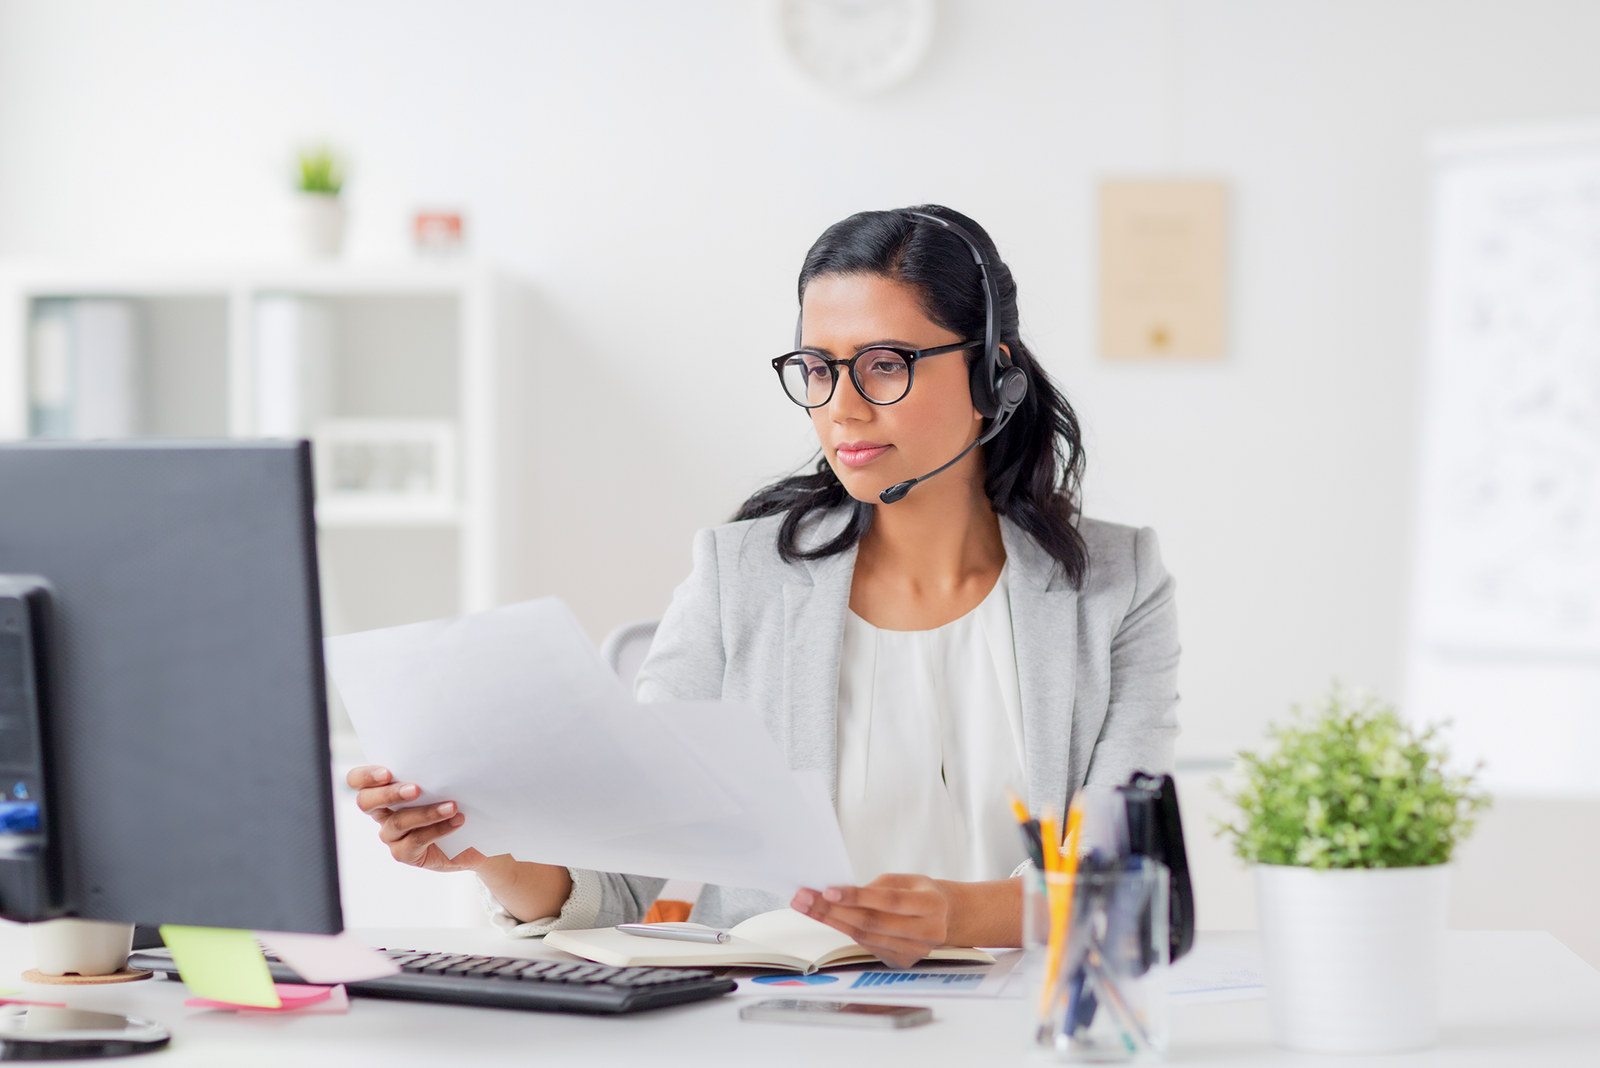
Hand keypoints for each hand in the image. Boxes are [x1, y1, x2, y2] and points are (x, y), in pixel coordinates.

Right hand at [347, 765, 485, 872]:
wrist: (471, 836)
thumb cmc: (455, 801)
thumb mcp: (443, 782)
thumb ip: (432, 771)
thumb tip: (442, 756)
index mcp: (384, 788)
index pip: (357, 779)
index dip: (366, 776)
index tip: (387, 773)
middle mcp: (382, 812)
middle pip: (366, 802)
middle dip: (389, 794)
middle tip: (415, 789)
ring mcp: (391, 834)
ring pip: (397, 822)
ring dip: (426, 813)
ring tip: (451, 806)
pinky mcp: (404, 853)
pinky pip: (415, 841)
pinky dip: (438, 829)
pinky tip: (456, 820)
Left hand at [790, 874, 950, 969]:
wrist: (946, 918)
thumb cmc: (921, 894)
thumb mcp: (908, 880)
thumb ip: (879, 887)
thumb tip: (840, 893)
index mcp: (932, 905)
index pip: (889, 901)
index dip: (857, 896)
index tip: (828, 891)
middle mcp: (926, 932)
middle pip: (872, 922)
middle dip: (833, 910)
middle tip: (804, 898)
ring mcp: (914, 951)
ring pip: (864, 937)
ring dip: (831, 921)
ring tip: (806, 906)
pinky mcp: (901, 962)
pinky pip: (867, 945)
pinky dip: (843, 931)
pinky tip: (826, 918)